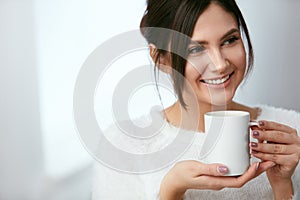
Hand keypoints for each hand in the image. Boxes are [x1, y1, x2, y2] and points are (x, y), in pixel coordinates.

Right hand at [159, 160, 274, 199]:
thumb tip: (225, 168)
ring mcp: (219, 179)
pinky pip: (233, 171)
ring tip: (260, 158)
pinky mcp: (216, 174)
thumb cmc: (183, 174)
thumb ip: (210, 168)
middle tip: (267, 160)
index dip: (250, 174)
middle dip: (257, 170)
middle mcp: (220, 182)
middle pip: (243, 178)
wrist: (175, 179)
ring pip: (239, 175)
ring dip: (251, 168)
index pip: (238, 181)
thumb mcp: (195, 169)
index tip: (257, 164)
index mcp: (216, 182)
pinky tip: (243, 158)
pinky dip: (241, 165)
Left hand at [250, 120, 299, 198]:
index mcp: (290, 133)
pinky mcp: (292, 161)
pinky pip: (275, 157)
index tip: (259, 123)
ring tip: (252, 145)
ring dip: (262, 146)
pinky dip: (263, 155)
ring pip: (276, 147)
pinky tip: (256, 153)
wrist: (278, 172)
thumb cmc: (274, 155)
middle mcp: (295, 141)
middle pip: (278, 136)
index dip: (268, 124)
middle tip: (254, 133)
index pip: (279, 126)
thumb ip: (262, 133)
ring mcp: (296, 151)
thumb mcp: (268, 142)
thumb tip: (253, 126)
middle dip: (264, 134)